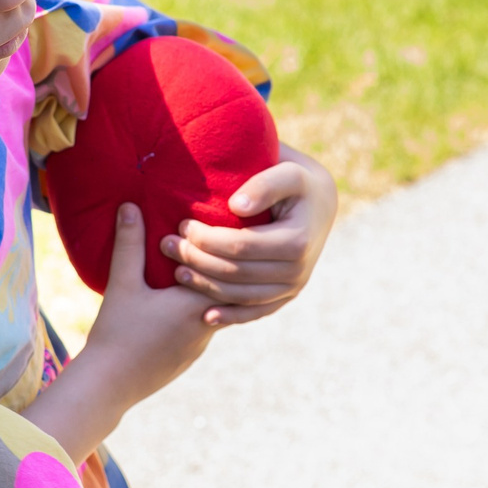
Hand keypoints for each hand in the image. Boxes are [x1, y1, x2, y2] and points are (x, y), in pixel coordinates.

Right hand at [87, 203, 218, 398]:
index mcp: (196, 304)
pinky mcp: (190, 357)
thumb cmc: (116, 333)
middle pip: (230, 290)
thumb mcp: (122, 285)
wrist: (109, 385)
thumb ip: (130, 245)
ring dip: (212, 290)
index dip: (225, 250)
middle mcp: (207, 326)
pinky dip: (201, 309)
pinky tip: (186, 301)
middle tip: (220, 243)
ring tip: (204, 267)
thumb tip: (130, 206)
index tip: (221, 229)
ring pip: (220, 310)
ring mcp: (200, 345)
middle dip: (224, 268)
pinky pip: (205, 326)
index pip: (227, 270)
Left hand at [162, 143, 337, 325]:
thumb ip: (265, 184)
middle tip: (166, 246)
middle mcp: (298, 270)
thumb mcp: (289, 171)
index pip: (241, 246)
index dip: (207, 239)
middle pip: (236, 273)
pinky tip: (205, 316)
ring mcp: (293, 287)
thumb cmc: (298, 180)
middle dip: (196, 260)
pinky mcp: (287, 296)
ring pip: (241, 295)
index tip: (182, 224)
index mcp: (297, 241)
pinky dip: (230, 316)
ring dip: (205, 287)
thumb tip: (237, 206)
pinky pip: (256, 311)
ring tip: (176, 272)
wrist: (321, 202)